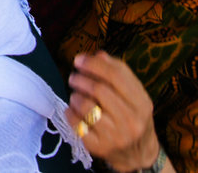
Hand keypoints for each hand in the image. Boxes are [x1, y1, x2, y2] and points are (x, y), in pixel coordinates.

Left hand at [66, 51, 163, 171]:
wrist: (139, 155)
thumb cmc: (133, 118)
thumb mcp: (135, 96)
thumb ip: (119, 73)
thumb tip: (98, 55)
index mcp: (142, 104)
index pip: (116, 76)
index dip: (93, 64)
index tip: (78, 59)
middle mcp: (131, 121)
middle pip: (98, 90)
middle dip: (80, 79)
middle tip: (74, 77)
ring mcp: (115, 136)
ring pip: (85, 106)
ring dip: (75, 96)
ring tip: (76, 96)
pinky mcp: (99, 148)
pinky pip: (76, 124)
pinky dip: (70, 113)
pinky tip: (73, 111)